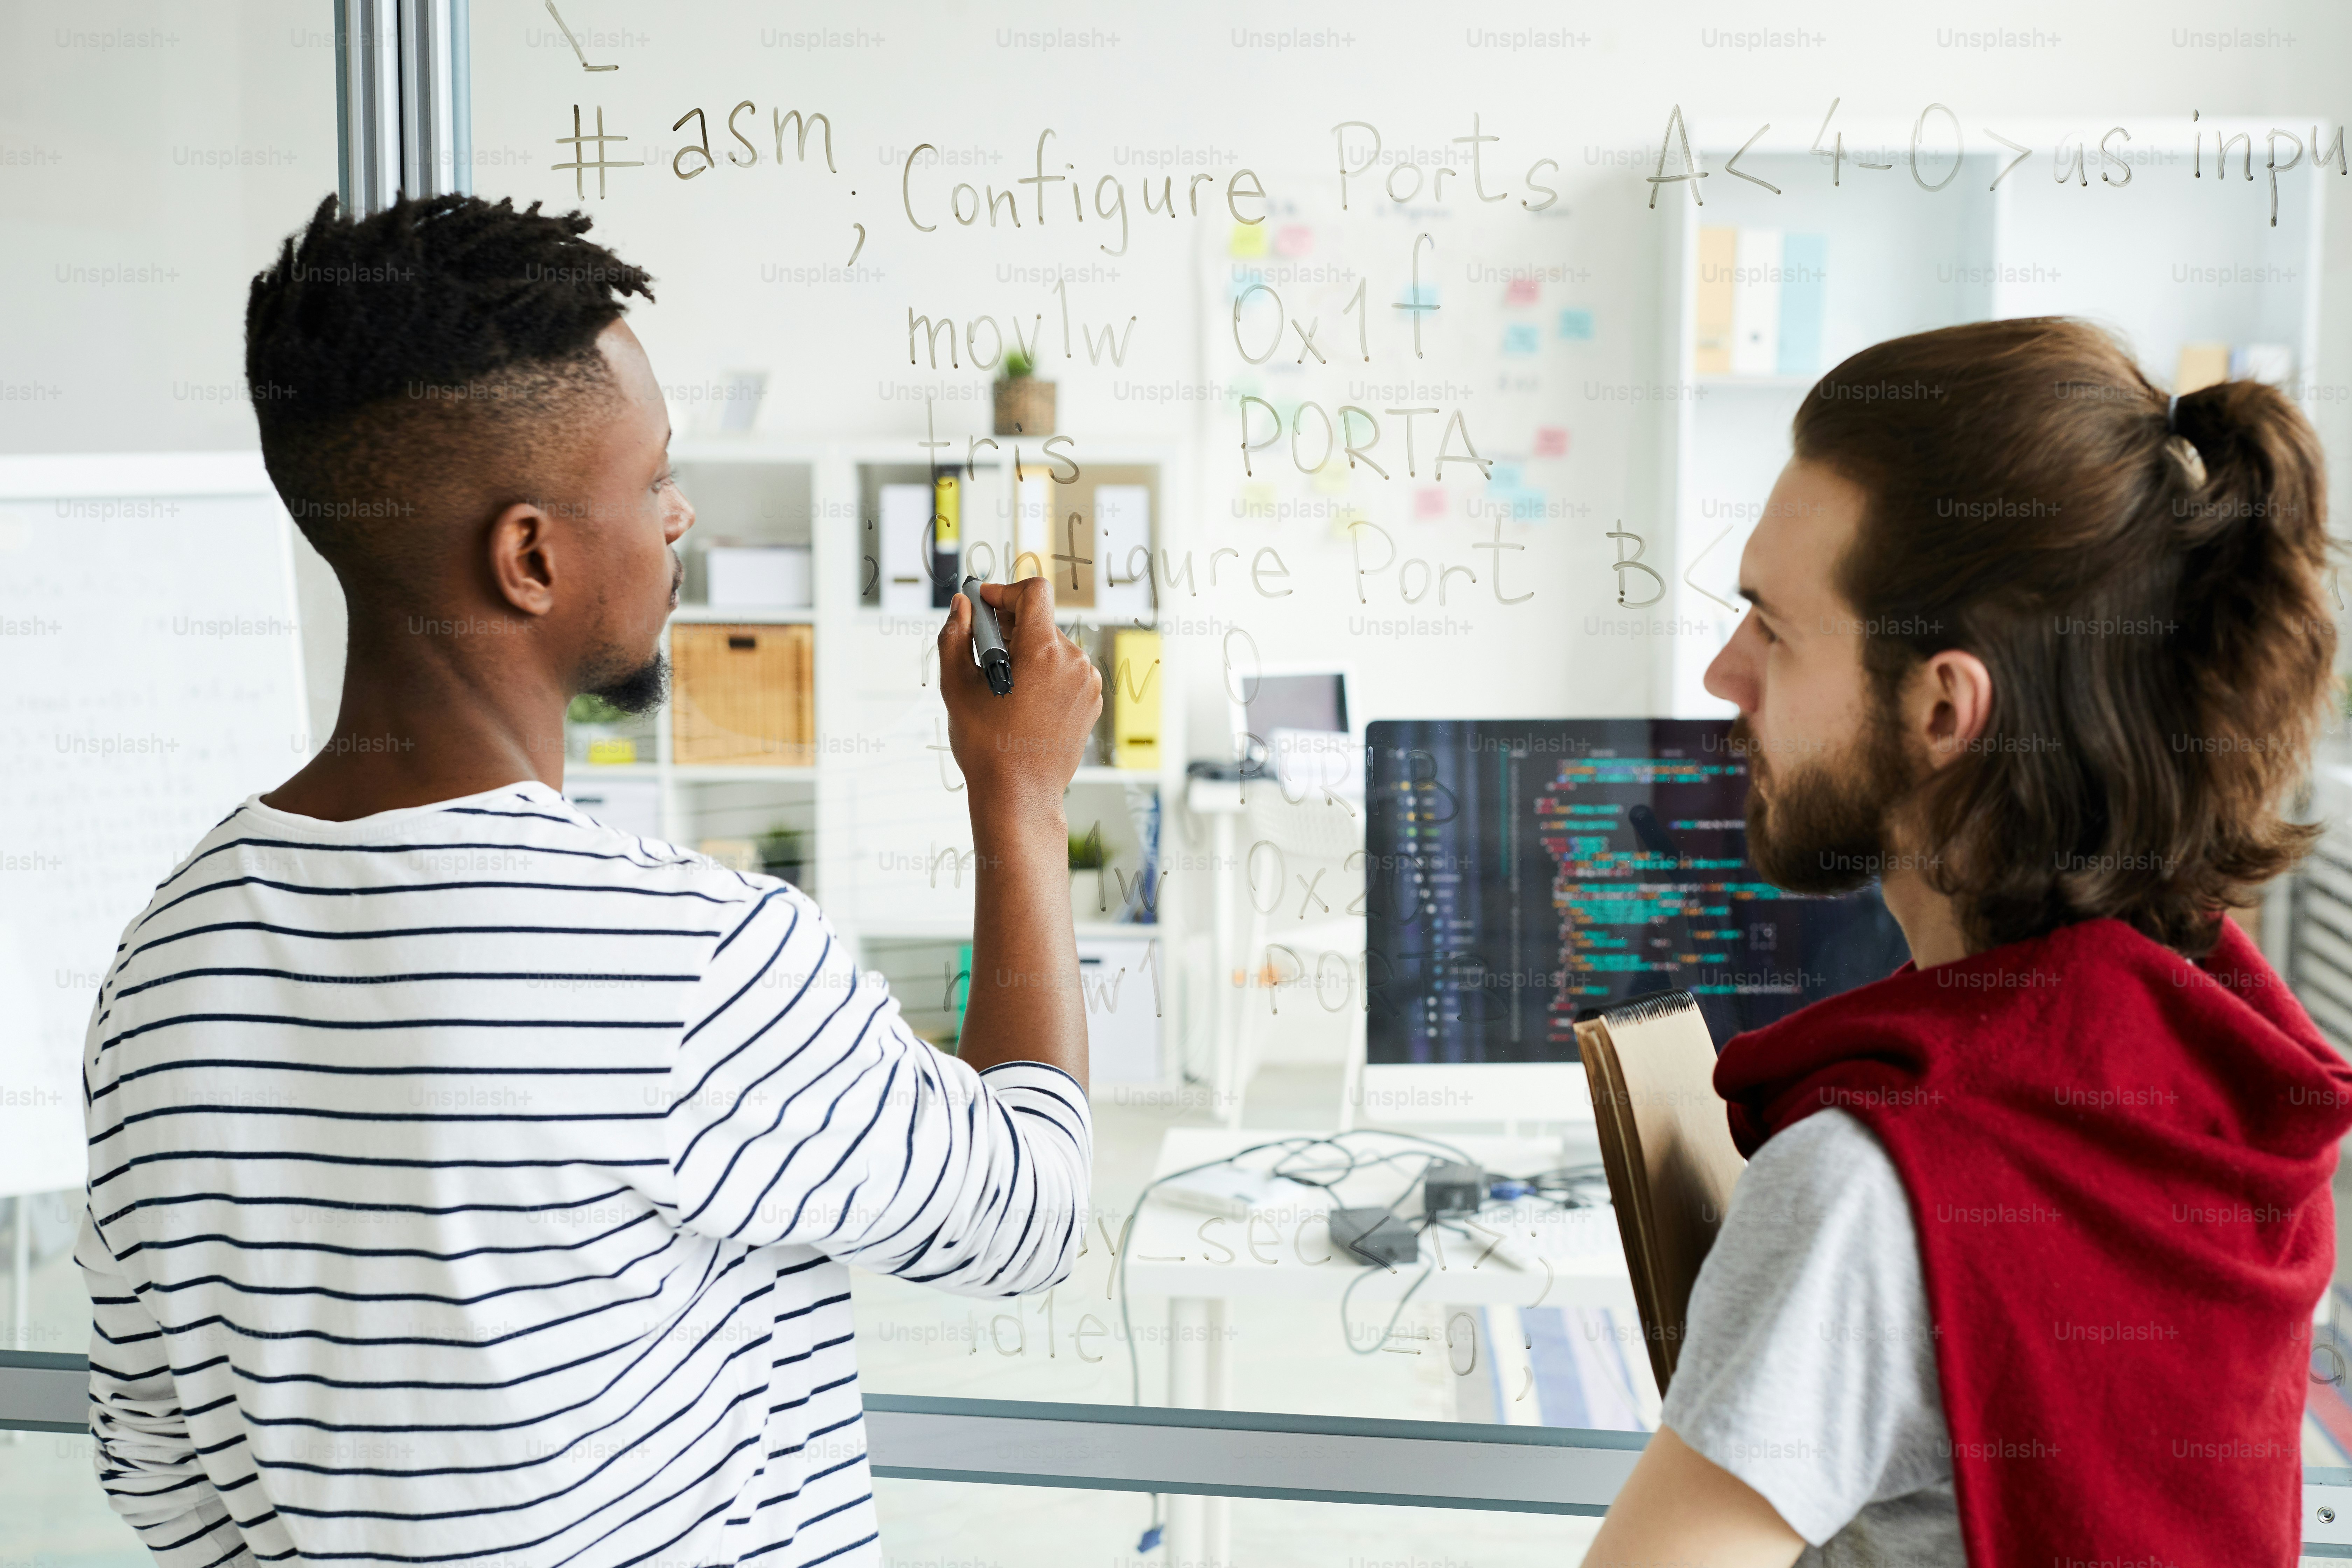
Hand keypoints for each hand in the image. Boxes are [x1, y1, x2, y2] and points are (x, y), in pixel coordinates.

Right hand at [937, 576, 1103, 807]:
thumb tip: (962, 604)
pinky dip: (1043, 674)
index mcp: (1044, 652)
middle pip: (1040, 622)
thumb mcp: (956, 687)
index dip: (1004, 591)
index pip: (1034, 592)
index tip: (984, 605)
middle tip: (982, 652)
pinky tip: (1021, 701)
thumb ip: (955, 635)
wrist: (1019, 796)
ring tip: (1001, 685)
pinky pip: (1065, 671)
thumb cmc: (986, 746)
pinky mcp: (1091, 701)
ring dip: (1026, 654)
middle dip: (1009, 629)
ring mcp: (1087, 683)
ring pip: (1052, 647)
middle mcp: (1074, 662)